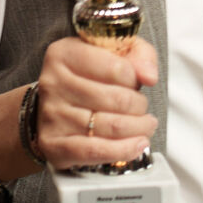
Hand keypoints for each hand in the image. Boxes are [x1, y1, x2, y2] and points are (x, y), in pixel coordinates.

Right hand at [35, 36, 158, 169]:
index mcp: (65, 54)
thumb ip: (138, 54)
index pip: (117, 68)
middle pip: (116, 99)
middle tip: (142, 107)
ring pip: (111, 127)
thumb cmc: (87, 75)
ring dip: (138, 128)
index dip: (135, 79)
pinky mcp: (54, 145)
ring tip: (145, 125)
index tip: (136, 83)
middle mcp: (54, 83)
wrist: (56, 103)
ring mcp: (52, 116)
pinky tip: (136, 145)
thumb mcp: (114, 51)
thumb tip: (149, 76)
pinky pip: (95, 152)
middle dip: (140, 106)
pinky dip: (123, 150)